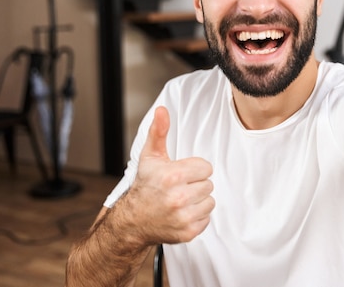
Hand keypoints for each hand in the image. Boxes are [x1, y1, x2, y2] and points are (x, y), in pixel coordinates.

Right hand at [125, 106, 214, 244]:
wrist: (133, 221)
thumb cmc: (145, 186)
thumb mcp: (150, 157)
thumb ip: (159, 132)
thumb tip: (162, 111)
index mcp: (172, 176)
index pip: (206, 167)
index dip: (194, 169)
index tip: (181, 174)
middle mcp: (178, 198)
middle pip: (209, 184)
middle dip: (195, 184)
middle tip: (179, 188)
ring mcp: (183, 217)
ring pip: (210, 201)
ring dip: (198, 200)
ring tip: (181, 200)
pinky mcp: (188, 232)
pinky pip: (207, 218)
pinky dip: (197, 216)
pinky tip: (182, 213)